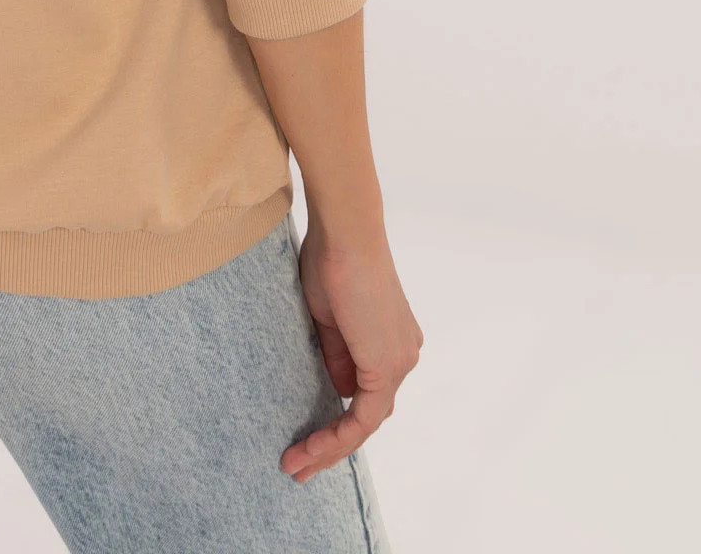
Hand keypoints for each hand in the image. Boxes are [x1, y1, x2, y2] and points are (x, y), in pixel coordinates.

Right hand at [281, 215, 422, 482]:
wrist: (346, 233)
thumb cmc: (331, 260)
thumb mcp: (328, 317)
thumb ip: (337, 355)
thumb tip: (338, 391)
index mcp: (391, 342)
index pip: (368, 395)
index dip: (337, 422)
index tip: (304, 438)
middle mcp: (404, 356)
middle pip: (369, 416)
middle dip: (332, 446)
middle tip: (298, 466)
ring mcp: (400, 361)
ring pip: (367, 421)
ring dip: (331, 447)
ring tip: (296, 463)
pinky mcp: (387, 366)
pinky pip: (364, 417)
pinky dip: (338, 436)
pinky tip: (312, 448)